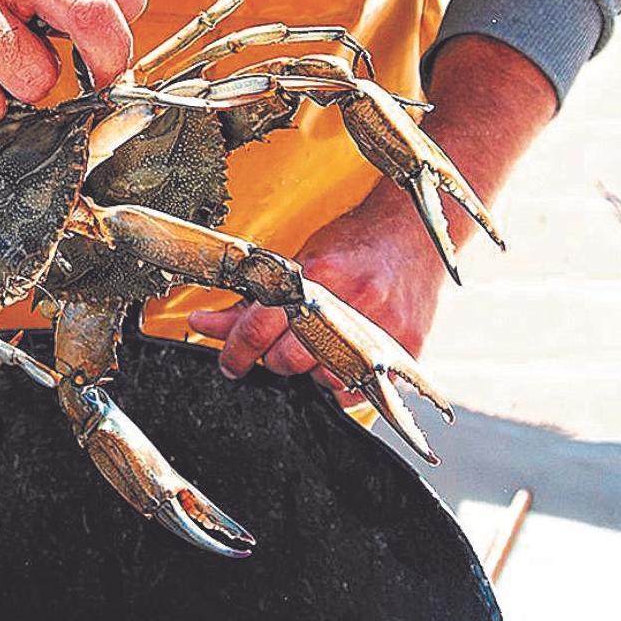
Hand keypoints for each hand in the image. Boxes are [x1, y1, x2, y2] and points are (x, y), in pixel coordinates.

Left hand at [188, 181, 446, 391]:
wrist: (413, 230)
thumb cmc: (354, 242)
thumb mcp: (299, 260)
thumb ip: (254, 299)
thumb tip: (207, 324)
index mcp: (319, 276)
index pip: (261, 325)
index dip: (236, 349)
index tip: (229, 363)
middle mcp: (350, 303)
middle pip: (288, 359)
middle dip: (273, 359)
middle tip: (277, 347)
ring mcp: (381, 329)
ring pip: (322, 380)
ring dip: (310, 370)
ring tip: (319, 343)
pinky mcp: (405, 347)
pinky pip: (358, 390)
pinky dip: (341, 384)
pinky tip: (340, 360)